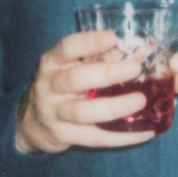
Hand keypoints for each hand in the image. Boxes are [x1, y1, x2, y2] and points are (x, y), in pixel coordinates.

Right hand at [15, 29, 154, 153]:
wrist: (32, 121)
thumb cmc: (62, 84)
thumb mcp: (70, 66)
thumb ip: (100, 57)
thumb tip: (144, 49)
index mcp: (52, 62)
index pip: (67, 48)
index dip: (89, 42)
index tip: (113, 38)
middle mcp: (49, 86)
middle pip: (75, 79)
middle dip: (107, 73)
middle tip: (135, 68)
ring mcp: (54, 113)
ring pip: (83, 112)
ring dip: (114, 107)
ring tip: (140, 100)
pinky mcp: (63, 136)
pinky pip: (94, 138)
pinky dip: (121, 137)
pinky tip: (145, 132)